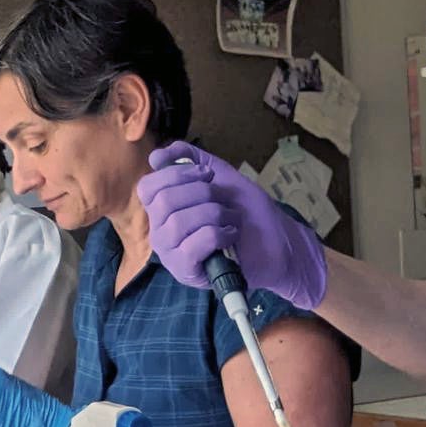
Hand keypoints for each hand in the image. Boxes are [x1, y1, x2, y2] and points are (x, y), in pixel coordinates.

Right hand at [138, 140, 327, 309]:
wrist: (277, 242)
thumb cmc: (247, 211)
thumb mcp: (219, 175)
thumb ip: (189, 158)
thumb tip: (157, 155)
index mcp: (163, 208)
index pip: (148, 188)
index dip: (175, 175)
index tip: (207, 175)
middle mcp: (160, 231)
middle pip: (163, 202)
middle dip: (202, 193)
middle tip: (223, 200)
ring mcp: (171, 253)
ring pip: (178, 222)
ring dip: (214, 214)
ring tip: (231, 219)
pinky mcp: (186, 271)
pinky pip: (193, 246)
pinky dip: (218, 235)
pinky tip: (231, 236)